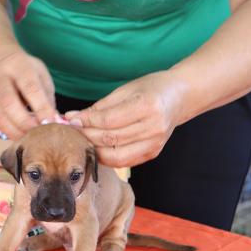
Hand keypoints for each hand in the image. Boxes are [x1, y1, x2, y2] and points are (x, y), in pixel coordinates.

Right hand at [0, 50, 57, 139]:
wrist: (1, 64)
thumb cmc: (27, 73)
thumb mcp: (42, 77)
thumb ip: (47, 99)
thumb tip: (53, 122)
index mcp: (19, 65)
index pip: (30, 88)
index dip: (41, 108)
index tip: (51, 122)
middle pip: (9, 103)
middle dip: (25, 122)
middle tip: (39, 134)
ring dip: (16, 131)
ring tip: (30, 138)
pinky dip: (8, 132)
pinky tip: (20, 135)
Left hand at [66, 71, 188, 167]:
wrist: (180, 97)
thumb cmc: (151, 88)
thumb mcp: (126, 90)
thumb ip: (100, 107)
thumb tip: (73, 118)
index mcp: (148, 106)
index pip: (108, 120)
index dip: (86, 121)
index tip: (70, 119)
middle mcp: (153, 128)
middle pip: (110, 139)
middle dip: (86, 136)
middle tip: (72, 131)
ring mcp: (155, 143)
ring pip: (115, 156)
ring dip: (94, 150)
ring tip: (83, 141)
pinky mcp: (153, 153)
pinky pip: (124, 161)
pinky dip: (107, 157)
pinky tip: (97, 148)